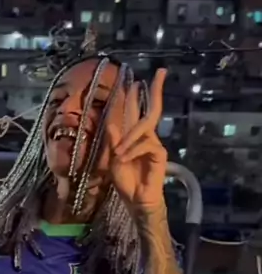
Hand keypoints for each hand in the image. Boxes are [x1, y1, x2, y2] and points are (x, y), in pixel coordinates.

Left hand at [105, 68, 167, 212]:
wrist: (136, 201)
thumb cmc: (125, 182)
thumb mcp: (113, 160)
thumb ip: (113, 142)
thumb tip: (112, 124)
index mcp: (133, 137)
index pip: (136, 111)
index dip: (136, 96)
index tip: (136, 80)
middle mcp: (146, 137)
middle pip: (152, 109)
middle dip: (156, 90)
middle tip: (161, 72)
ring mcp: (154, 144)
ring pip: (142, 128)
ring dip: (127, 139)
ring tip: (118, 154)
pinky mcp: (160, 153)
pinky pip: (144, 144)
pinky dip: (132, 150)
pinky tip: (124, 159)